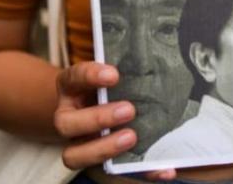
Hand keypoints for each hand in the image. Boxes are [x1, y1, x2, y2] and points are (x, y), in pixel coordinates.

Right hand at [54, 61, 176, 180]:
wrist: (97, 104)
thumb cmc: (108, 85)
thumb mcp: (110, 73)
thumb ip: (125, 69)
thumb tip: (155, 60)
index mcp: (71, 88)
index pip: (73, 78)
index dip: (90, 76)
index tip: (114, 74)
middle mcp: (68, 116)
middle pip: (66, 124)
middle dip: (97, 119)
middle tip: (129, 110)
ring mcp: (78, 142)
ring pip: (75, 156)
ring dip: (104, 149)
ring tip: (132, 137)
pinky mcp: (99, 161)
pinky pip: (115, 172)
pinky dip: (142, 171)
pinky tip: (166, 169)